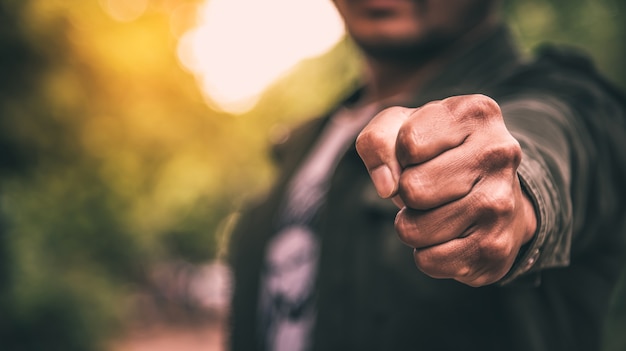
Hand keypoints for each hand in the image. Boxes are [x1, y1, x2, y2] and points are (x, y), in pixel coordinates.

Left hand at [356, 94, 536, 286]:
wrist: (497, 198)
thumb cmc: (438, 157)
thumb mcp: (402, 129)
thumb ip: (377, 140)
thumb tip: (386, 186)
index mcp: (475, 113)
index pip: (408, 143)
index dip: (399, 155)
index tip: (420, 155)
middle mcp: (498, 154)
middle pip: (411, 188)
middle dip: (406, 194)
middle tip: (430, 188)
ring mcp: (501, 204)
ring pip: (413, 229)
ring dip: (413, 225)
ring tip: (440, 211)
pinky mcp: (495, 249)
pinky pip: (427, 261)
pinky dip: (427, 253)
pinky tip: (451, 235)